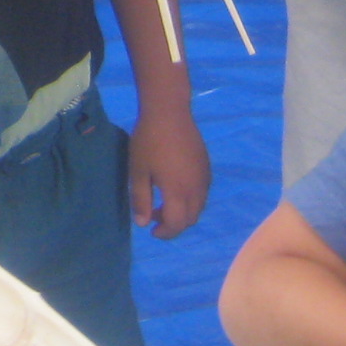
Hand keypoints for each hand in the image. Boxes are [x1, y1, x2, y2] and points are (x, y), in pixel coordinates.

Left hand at [128, 103, 209, 238]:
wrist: (169, 112)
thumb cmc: (149, 141)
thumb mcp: (138, 171)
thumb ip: (141, 199)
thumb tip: (142, 223)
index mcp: (179, 192)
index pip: (177, 224)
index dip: (166, 233)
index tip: (152, 231)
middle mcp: (197, 190)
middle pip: (190, 219)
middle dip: (173, 223)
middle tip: (154, 215)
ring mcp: (204, 178)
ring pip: (198, 207)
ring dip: (183, 212)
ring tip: (163, 202)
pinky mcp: (207, 167)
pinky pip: (202, 193)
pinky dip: (190, 200)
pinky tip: (175, 187)